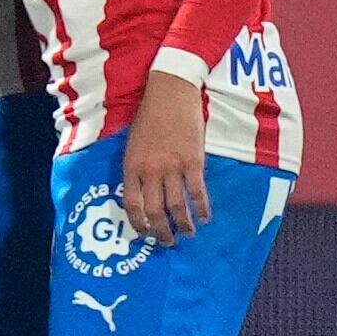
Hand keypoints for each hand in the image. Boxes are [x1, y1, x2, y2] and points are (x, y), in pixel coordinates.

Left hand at [121, 73, 209, 241]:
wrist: (170, 93)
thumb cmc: (149, 118)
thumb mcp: (133, 144)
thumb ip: (137, 168)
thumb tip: (142, 192)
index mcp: (132, 166)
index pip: (131, 204)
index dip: (138, 222)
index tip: (143, 233)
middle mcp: (150, 170)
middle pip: (155, 210)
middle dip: (161, 231)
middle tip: (168, 242)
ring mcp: (173, 167)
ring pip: (178, 206)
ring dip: (184, 224)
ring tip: (188, 234)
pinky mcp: (194, 161)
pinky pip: (198, 192)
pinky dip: (203, 208)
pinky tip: (206, 217)